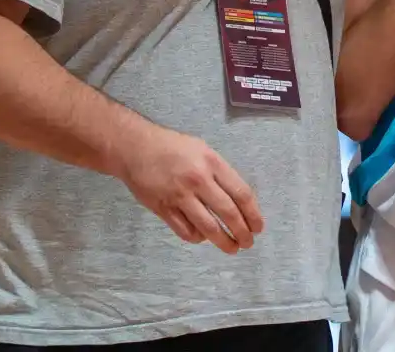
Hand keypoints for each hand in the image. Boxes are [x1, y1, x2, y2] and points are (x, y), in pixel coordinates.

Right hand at [119, 125, 263, 254]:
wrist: (135, 148)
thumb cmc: (173, 147)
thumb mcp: (203, 150)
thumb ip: (220, 172)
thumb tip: (238, 199)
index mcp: (212, 163)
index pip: (241, 193)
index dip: (253, 214)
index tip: (258, 227)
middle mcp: (198, 180)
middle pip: (228, 213)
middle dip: (242, 232)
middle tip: (248, 243)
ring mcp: (179, 196)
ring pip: (207, 227)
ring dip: (223, 241)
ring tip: (232, 248)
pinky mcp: (163, 208)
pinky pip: (185, 230)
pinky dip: (198, 237)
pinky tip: (203, 237)